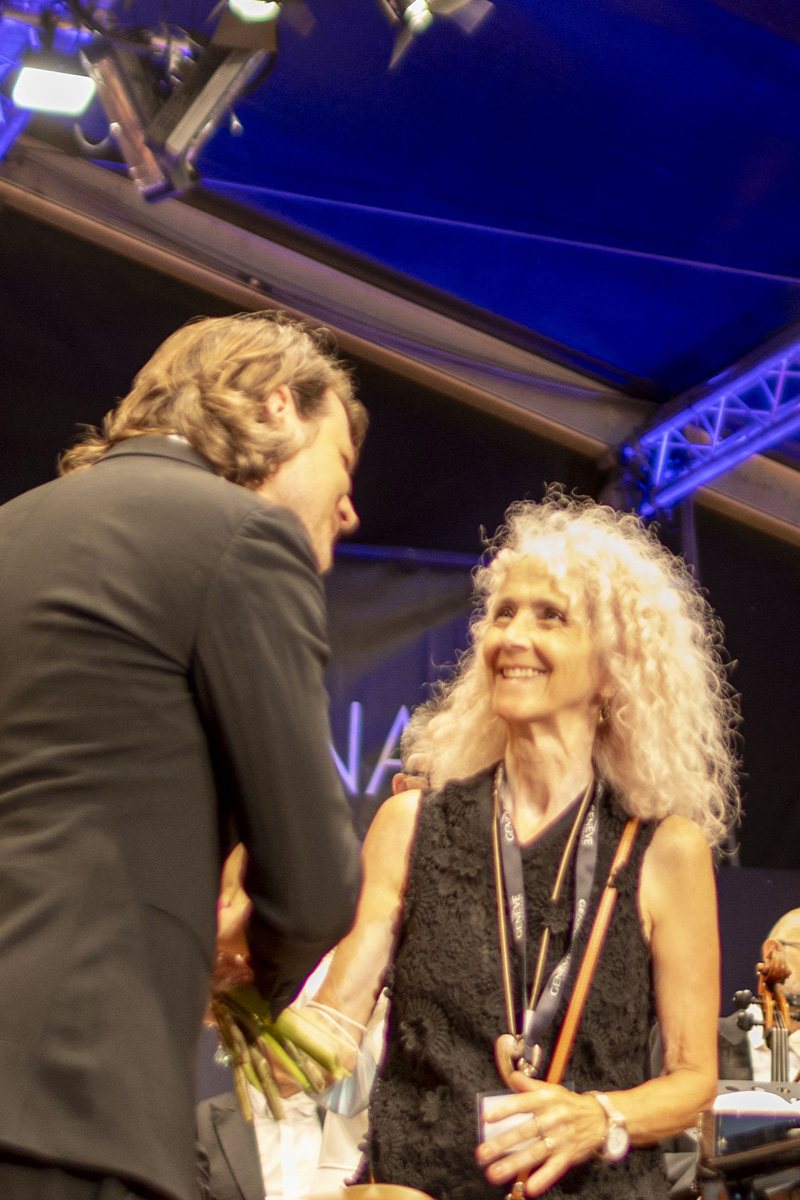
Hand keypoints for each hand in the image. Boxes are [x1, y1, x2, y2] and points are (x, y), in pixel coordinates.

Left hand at [475, 1036, 606, 1196]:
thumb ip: (529, 1085)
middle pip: (526, 1131)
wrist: (600, 1118)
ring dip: (514, 1164)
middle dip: (502, 1143)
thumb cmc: (569, 1104)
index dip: (505, 1110)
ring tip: (494, 1173)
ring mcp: (562, 1137)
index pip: (523, 1103)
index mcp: (547, 1098)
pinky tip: (528, 1187)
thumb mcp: (551, 1089)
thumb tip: (511, 1077)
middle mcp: (554, 1117)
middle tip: (482, 1154)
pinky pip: (554, 1168)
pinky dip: (542, 1178)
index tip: (486, 1118)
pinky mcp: (569, 1155)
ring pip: (535, 1152)